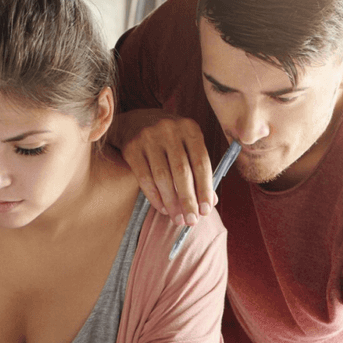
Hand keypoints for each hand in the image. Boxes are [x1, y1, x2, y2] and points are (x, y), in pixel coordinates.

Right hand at [115, 109, 214, 225]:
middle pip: (181, 172)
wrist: (135, 122)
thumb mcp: (187, 147)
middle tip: (191, 221)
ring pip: (162, 177)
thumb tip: (210, 202)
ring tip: (177, 219)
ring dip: (171, 202)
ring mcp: (148, 137)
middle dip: (188, 200)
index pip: (201, 163)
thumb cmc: (169, 140)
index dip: (205, 189)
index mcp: (189, 128)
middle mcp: (169, 129)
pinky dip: (155, 197)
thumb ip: (199, 171)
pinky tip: (163, 208)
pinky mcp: (132, 148)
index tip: (206, 210)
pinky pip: (145, 179)